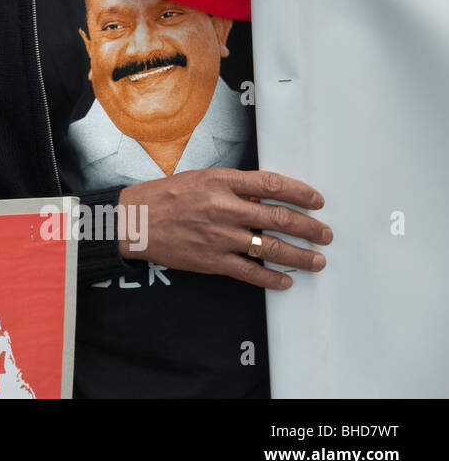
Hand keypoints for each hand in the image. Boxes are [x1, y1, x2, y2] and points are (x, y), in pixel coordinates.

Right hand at [118, 167, 331, 289]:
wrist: (135, 221)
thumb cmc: (165, 196)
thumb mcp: (200, 179)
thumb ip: (233, 188)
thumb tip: (265, 198)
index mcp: (221, 182)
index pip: (271, 184)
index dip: (300, 193)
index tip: (317, 200)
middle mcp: (224, 208)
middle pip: (279, 217)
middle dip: (309, 227)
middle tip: (325, 234)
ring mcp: (219, 236)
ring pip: (270, 247)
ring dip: (299, 255)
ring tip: (317, 260)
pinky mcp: (212, 260)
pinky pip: (249, 271)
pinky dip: (271, 278)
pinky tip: (285, 280)